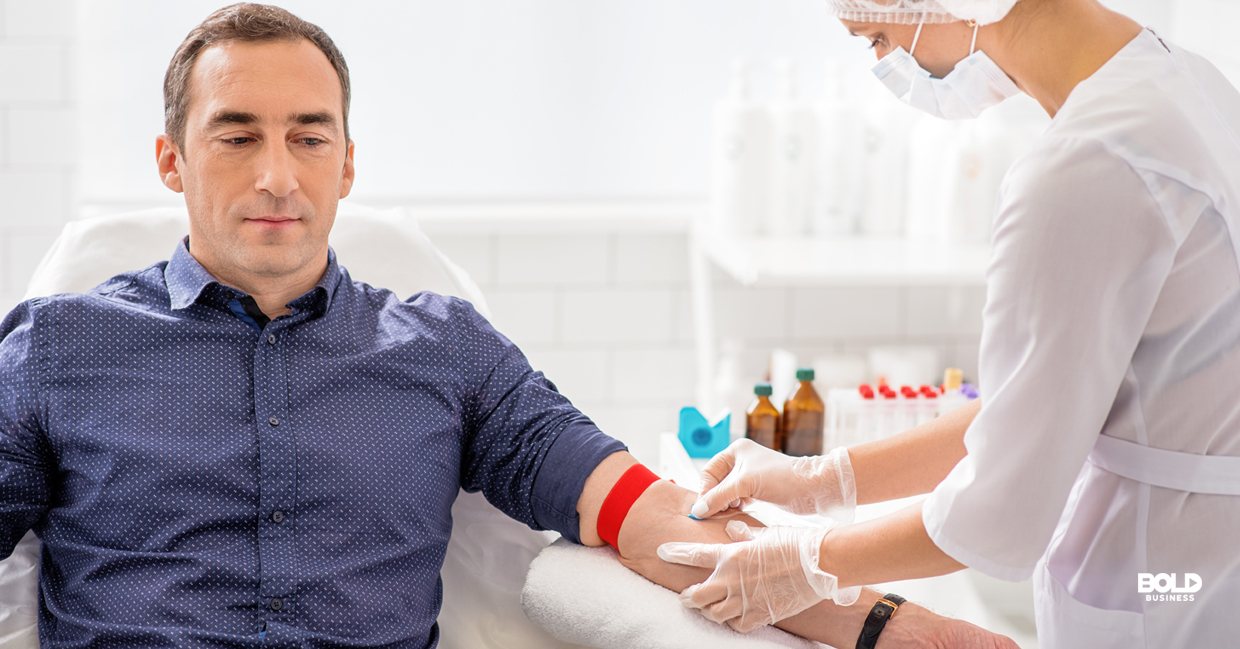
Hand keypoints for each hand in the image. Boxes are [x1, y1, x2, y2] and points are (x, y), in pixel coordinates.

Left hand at [657, 521, 861, 632]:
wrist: (819, 564)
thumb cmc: (794, 543)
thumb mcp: (764, 533)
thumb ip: (743, 534)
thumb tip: (732, 527)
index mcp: (731, 555)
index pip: (694, 554)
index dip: (676, 553)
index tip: (662, 552)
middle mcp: (732, 579)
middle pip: (697, 595)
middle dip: (688, 596)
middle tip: (686, 596)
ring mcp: (745, 600)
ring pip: (714, 613)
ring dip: (709, 610)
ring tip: (709, 607)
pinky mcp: (760, 615)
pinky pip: (736, 625)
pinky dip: (731, 622)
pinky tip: (733, 616)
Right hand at [691, 439, 855, 520]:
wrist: (812, 488)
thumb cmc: (782, 477)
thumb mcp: (745, 484)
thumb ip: (718, 496)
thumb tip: (697, 511)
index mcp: (736, 450)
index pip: (709, 472)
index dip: (704, 490)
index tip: (702, 508)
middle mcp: (742, 461)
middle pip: (717, 483)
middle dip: (714, 498)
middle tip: (712, 514)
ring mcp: (751, 476)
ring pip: (727, 493)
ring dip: (724, 504)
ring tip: (726, 514)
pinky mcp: (759, 490)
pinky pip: (738, 500)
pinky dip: (734, 507)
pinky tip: (737, 513)